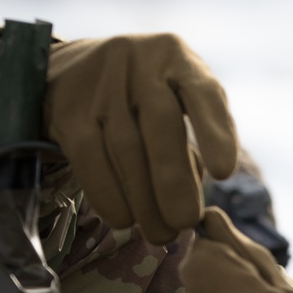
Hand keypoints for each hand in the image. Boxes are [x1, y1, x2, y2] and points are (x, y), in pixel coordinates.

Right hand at [44, 34, 238, 244]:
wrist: (73, 69)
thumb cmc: (148, 95)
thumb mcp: (181, 97)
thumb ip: (199, 134)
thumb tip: (199, 197)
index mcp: (177, 59)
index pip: (202, 91)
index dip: (215, 131)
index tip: (225, 173)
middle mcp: (138, 63)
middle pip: (161, 125)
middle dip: (175, 181)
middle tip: (186, 222)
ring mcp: (100, 85)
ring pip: (125, 148)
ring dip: (145, 199)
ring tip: (162, 234)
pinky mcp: (67, 111)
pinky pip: (89, 158)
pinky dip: (108, 194)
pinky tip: (124, 220)